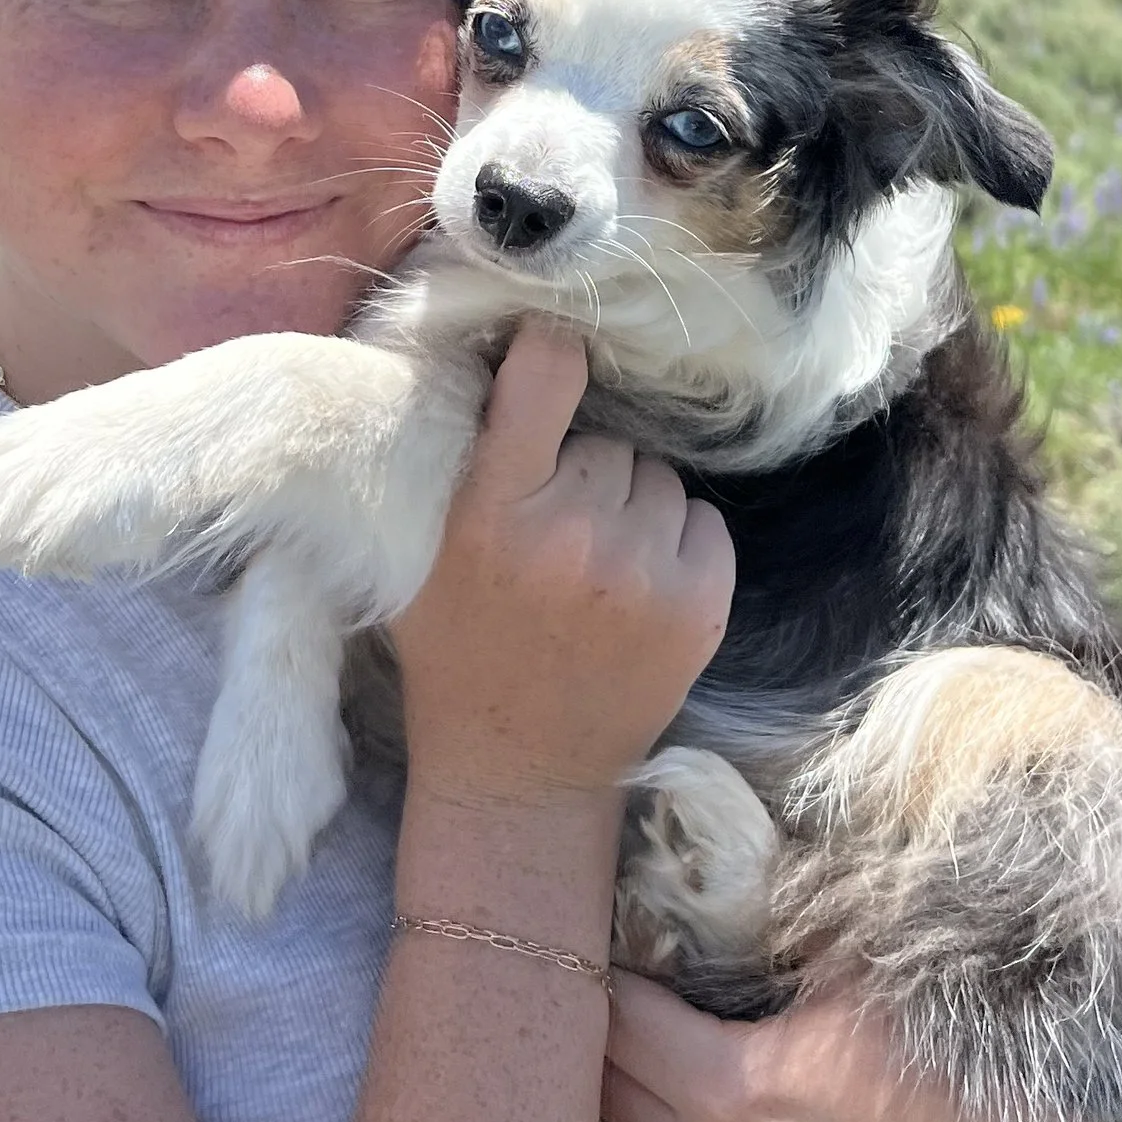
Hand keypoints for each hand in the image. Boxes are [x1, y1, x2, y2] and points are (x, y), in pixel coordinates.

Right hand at [393, 323, 734, 813]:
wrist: (520, 774)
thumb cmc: (459, 651)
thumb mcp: (417, 551)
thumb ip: (448, 459)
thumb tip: (482, 351)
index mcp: (492, 511)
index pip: (547, 373)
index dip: (552, 347)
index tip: (551, 347)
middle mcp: (574, 534)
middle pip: (609, 439)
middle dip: (585, 469)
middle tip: (553, 528)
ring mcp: (644, 572)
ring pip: (659, 479)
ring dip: (633, 507)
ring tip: (592, 564)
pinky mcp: (701, 607)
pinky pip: (704, 522)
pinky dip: (677, 542)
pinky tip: (635, 585)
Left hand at [600, 978, 1110, 1121]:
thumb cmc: (924, 1056)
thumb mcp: (843, 972)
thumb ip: (757, 927)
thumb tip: (687, 870)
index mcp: (729, 1095)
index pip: (612, 1018)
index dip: (604, 970)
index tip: (602, 937)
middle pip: (599, 1086)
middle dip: (595, 1032)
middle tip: (594, 985)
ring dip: (609, 1098)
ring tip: (620, 1046)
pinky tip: (650, 1114)